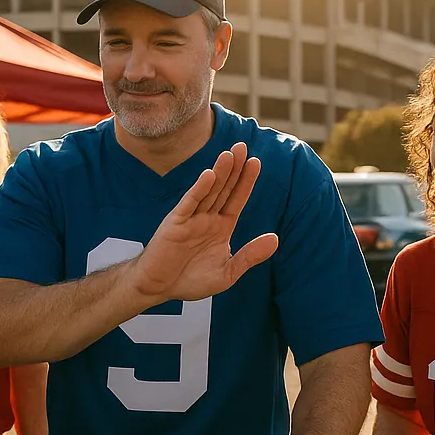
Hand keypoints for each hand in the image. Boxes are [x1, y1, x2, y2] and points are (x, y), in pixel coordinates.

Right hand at [131, 143, 278, 303]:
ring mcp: (191, 218)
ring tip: (230, 154)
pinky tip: (210, 175)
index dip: (246, 181)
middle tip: (243, 146)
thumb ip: (250, 256)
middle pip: (224, 189)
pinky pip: (189, 203)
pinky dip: (199, 189)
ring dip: (219, 172)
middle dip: (234, 168)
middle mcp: (207, 218)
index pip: (237, 199)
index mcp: (221, 228)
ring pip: (208, 191)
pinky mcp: (176, 223)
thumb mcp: (228, 272)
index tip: (256, 162)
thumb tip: (275, 239)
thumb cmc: (191, 281)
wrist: (159, 288)